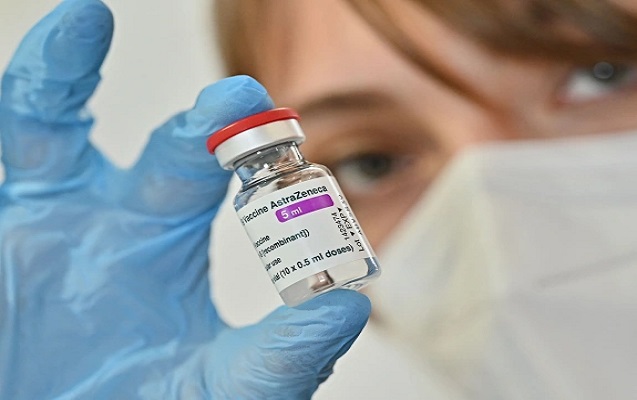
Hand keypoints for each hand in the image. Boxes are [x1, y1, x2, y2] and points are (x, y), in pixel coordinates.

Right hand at [0, 1, 370, 397]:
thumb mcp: (217, 387)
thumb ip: (281, 357)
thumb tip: (350, 309)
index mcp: (167, 235)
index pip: (219, 171)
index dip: (252, 149)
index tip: (285, 137)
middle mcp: (111, 209)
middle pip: (158, 144)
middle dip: (198, 121)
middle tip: (239, 99)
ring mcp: (43, 212)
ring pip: (43, 123)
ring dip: (57, 74)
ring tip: (83, 22)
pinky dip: (8, 114)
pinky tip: (35, 82)